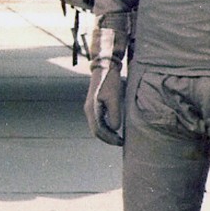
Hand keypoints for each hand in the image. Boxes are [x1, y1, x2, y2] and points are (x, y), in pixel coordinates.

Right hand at [84, 25, 127, 145]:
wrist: (105, 67)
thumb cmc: (110, 81)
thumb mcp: (115, 97)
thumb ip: (114, 114)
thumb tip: (114, 128)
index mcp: (92, 109)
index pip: (99, 131)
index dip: (109, 138)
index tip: (120, 142)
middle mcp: (88, 110)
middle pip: (96, 131)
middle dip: (108, 138)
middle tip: (120, 142)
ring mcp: (90, 107)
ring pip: (96, 126)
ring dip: (106, 134)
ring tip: (118, 137)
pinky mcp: (94, 105)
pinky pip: (98, 120)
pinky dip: (105, 127)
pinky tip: (114, 128)